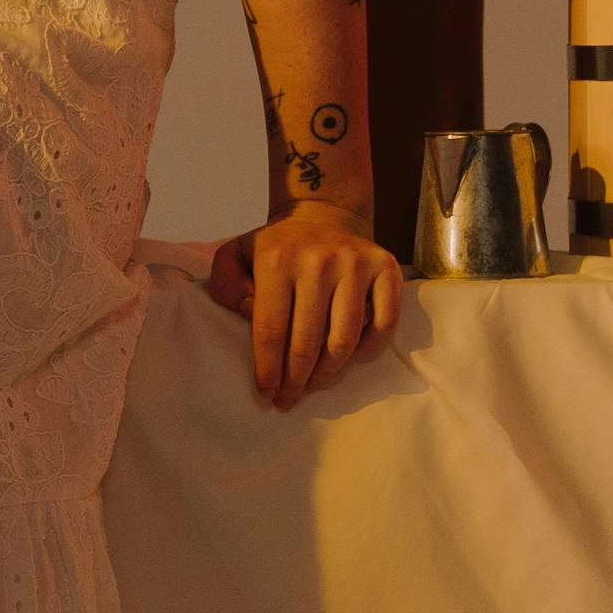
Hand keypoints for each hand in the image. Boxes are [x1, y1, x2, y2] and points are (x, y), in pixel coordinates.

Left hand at [204, 201, 402, 409]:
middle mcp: (319, 260)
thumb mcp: (235, 256)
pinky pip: (383, 323)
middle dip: (296, 380)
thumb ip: (226, 285)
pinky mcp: (386, 267)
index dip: (269, 370)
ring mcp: (356, 263)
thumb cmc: (277, 247)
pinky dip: (369, 349)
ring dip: (328, 373)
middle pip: (308, 342)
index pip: (271, 330)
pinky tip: (351, 358)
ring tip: (315, 384)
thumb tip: (251, 313)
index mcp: (278, 260)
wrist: (323, 213)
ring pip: (344, 340)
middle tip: (289, 398)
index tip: (268, 393)